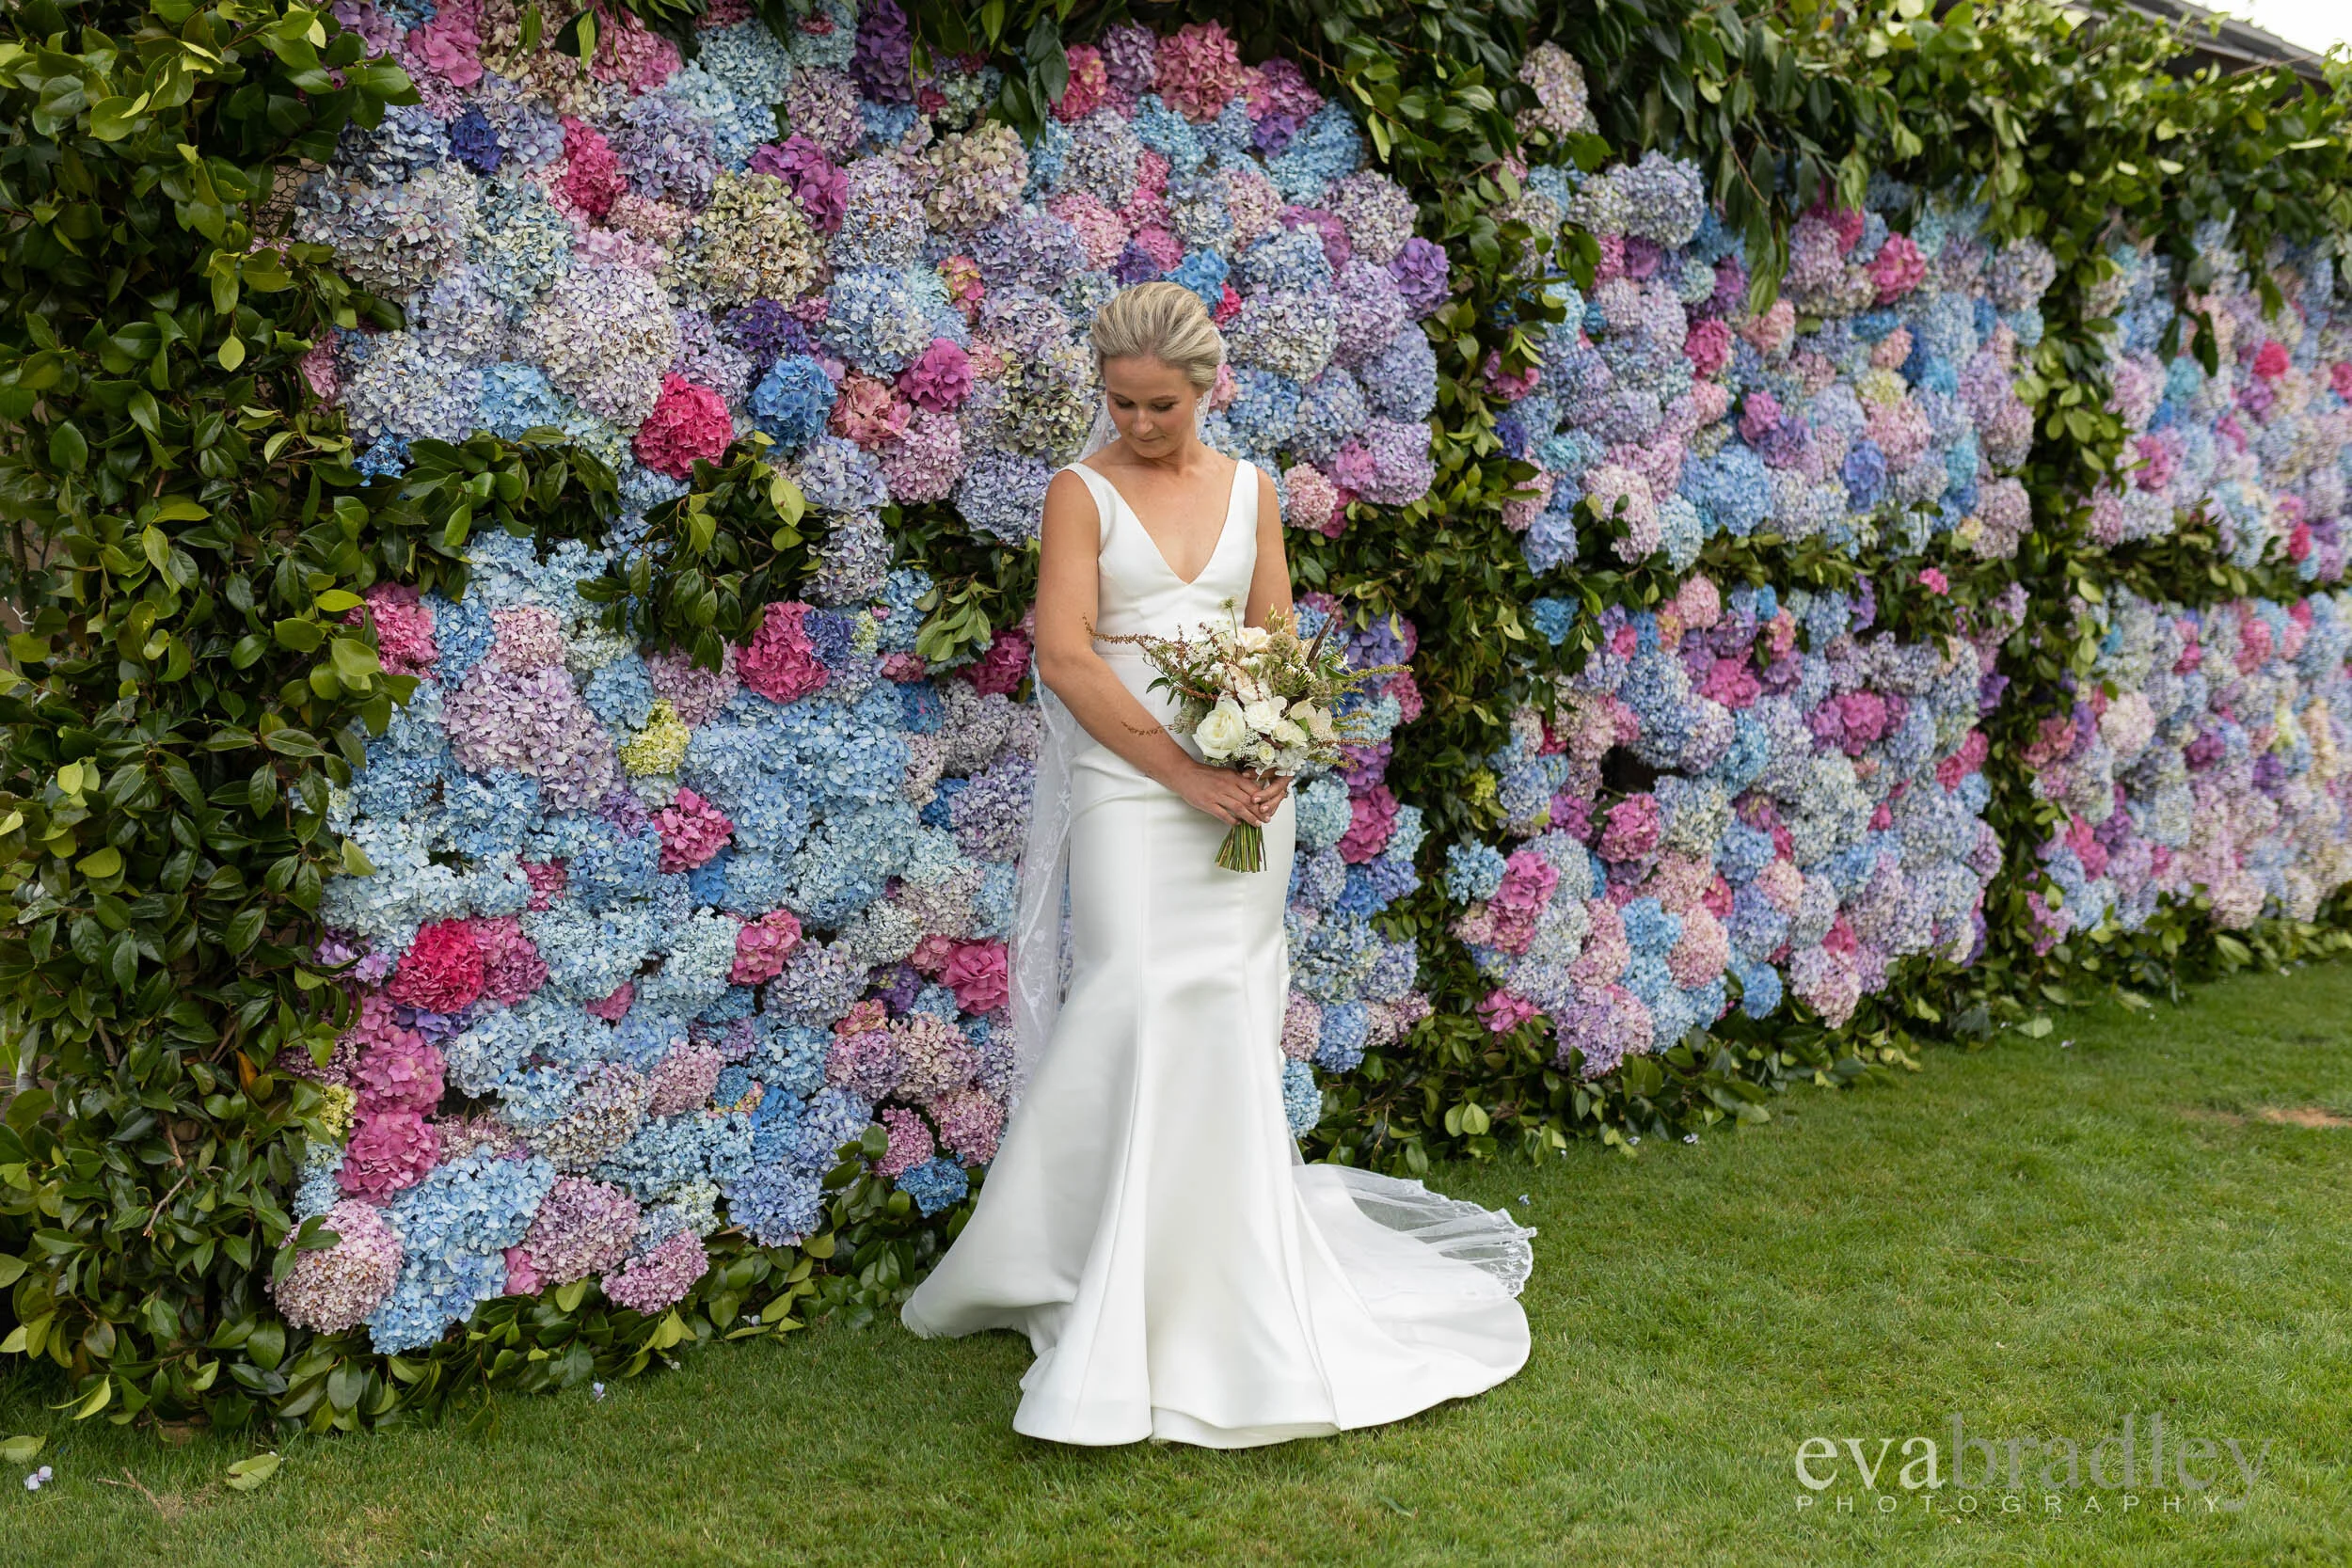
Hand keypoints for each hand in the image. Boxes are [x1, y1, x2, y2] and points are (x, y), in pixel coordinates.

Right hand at [1174, 762, 1288, 825]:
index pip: (1253, 789)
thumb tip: (1253, 791)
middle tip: (1266, 819)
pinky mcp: (1208, 804)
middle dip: (1259, 811)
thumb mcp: (1225, 773)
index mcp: (1233, 777)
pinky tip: (1238, 824)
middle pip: (1248, 800)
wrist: (1184, 774)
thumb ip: (1238, 781)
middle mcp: (1227, 785)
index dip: (1262, 800)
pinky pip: (1223, 814)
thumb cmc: (1205, 774)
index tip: (1268, 807)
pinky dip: (1232, 820)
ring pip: (1238, 808)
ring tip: (1256, 824)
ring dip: (1249, 817)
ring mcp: (1217, 795)